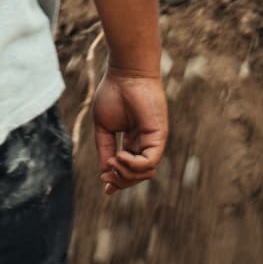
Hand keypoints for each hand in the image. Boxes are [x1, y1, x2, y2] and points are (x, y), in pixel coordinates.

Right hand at [92, 70, 168, 195]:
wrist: (125, 74)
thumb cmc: (113, 94)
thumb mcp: (104, 128)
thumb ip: (104, 150)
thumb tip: (104, 174)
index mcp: (132, 141)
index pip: (128, 168)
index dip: (118, 181)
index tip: (106, 190)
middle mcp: (144, 143)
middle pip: (136, 175)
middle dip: (120, 181)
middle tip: (107, 177)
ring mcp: (153, 141)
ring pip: (144, 173)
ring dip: (125, 174)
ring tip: (114, 160)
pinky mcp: (159, 137)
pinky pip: (149, 162)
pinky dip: (133, 165)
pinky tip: (121, 155)